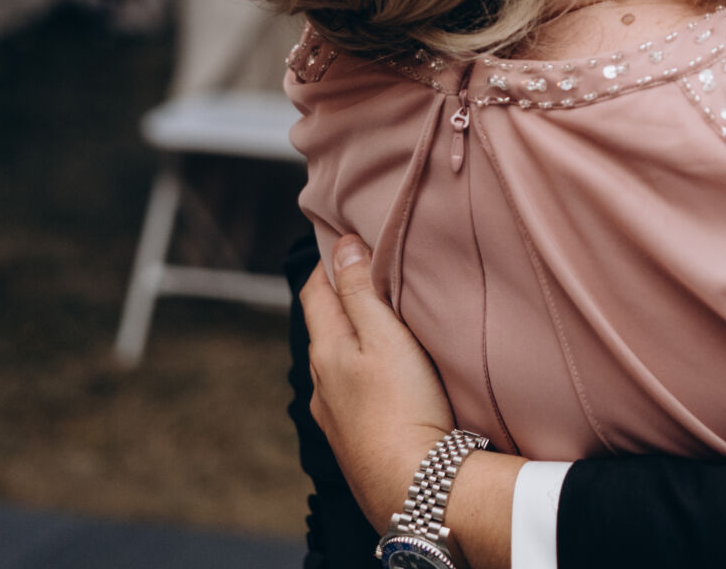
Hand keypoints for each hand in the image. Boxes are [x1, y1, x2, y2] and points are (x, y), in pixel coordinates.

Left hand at [300, 236, 455, 528]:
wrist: (411, 485)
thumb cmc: (403, 406)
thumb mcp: (385, 337)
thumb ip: (360, 291)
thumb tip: (340, 246)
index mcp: (325, 350)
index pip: (314, 292)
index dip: (327, 262)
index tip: (344, 239)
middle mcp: (320, 382)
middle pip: (324, 326)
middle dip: (340, 297)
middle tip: (367, 271)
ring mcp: (334, 414)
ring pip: (337, 361)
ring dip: (353, 337)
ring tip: (381, 322)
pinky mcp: (353, 439)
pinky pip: (350, 391)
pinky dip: (362, 371)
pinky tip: (384, 377)